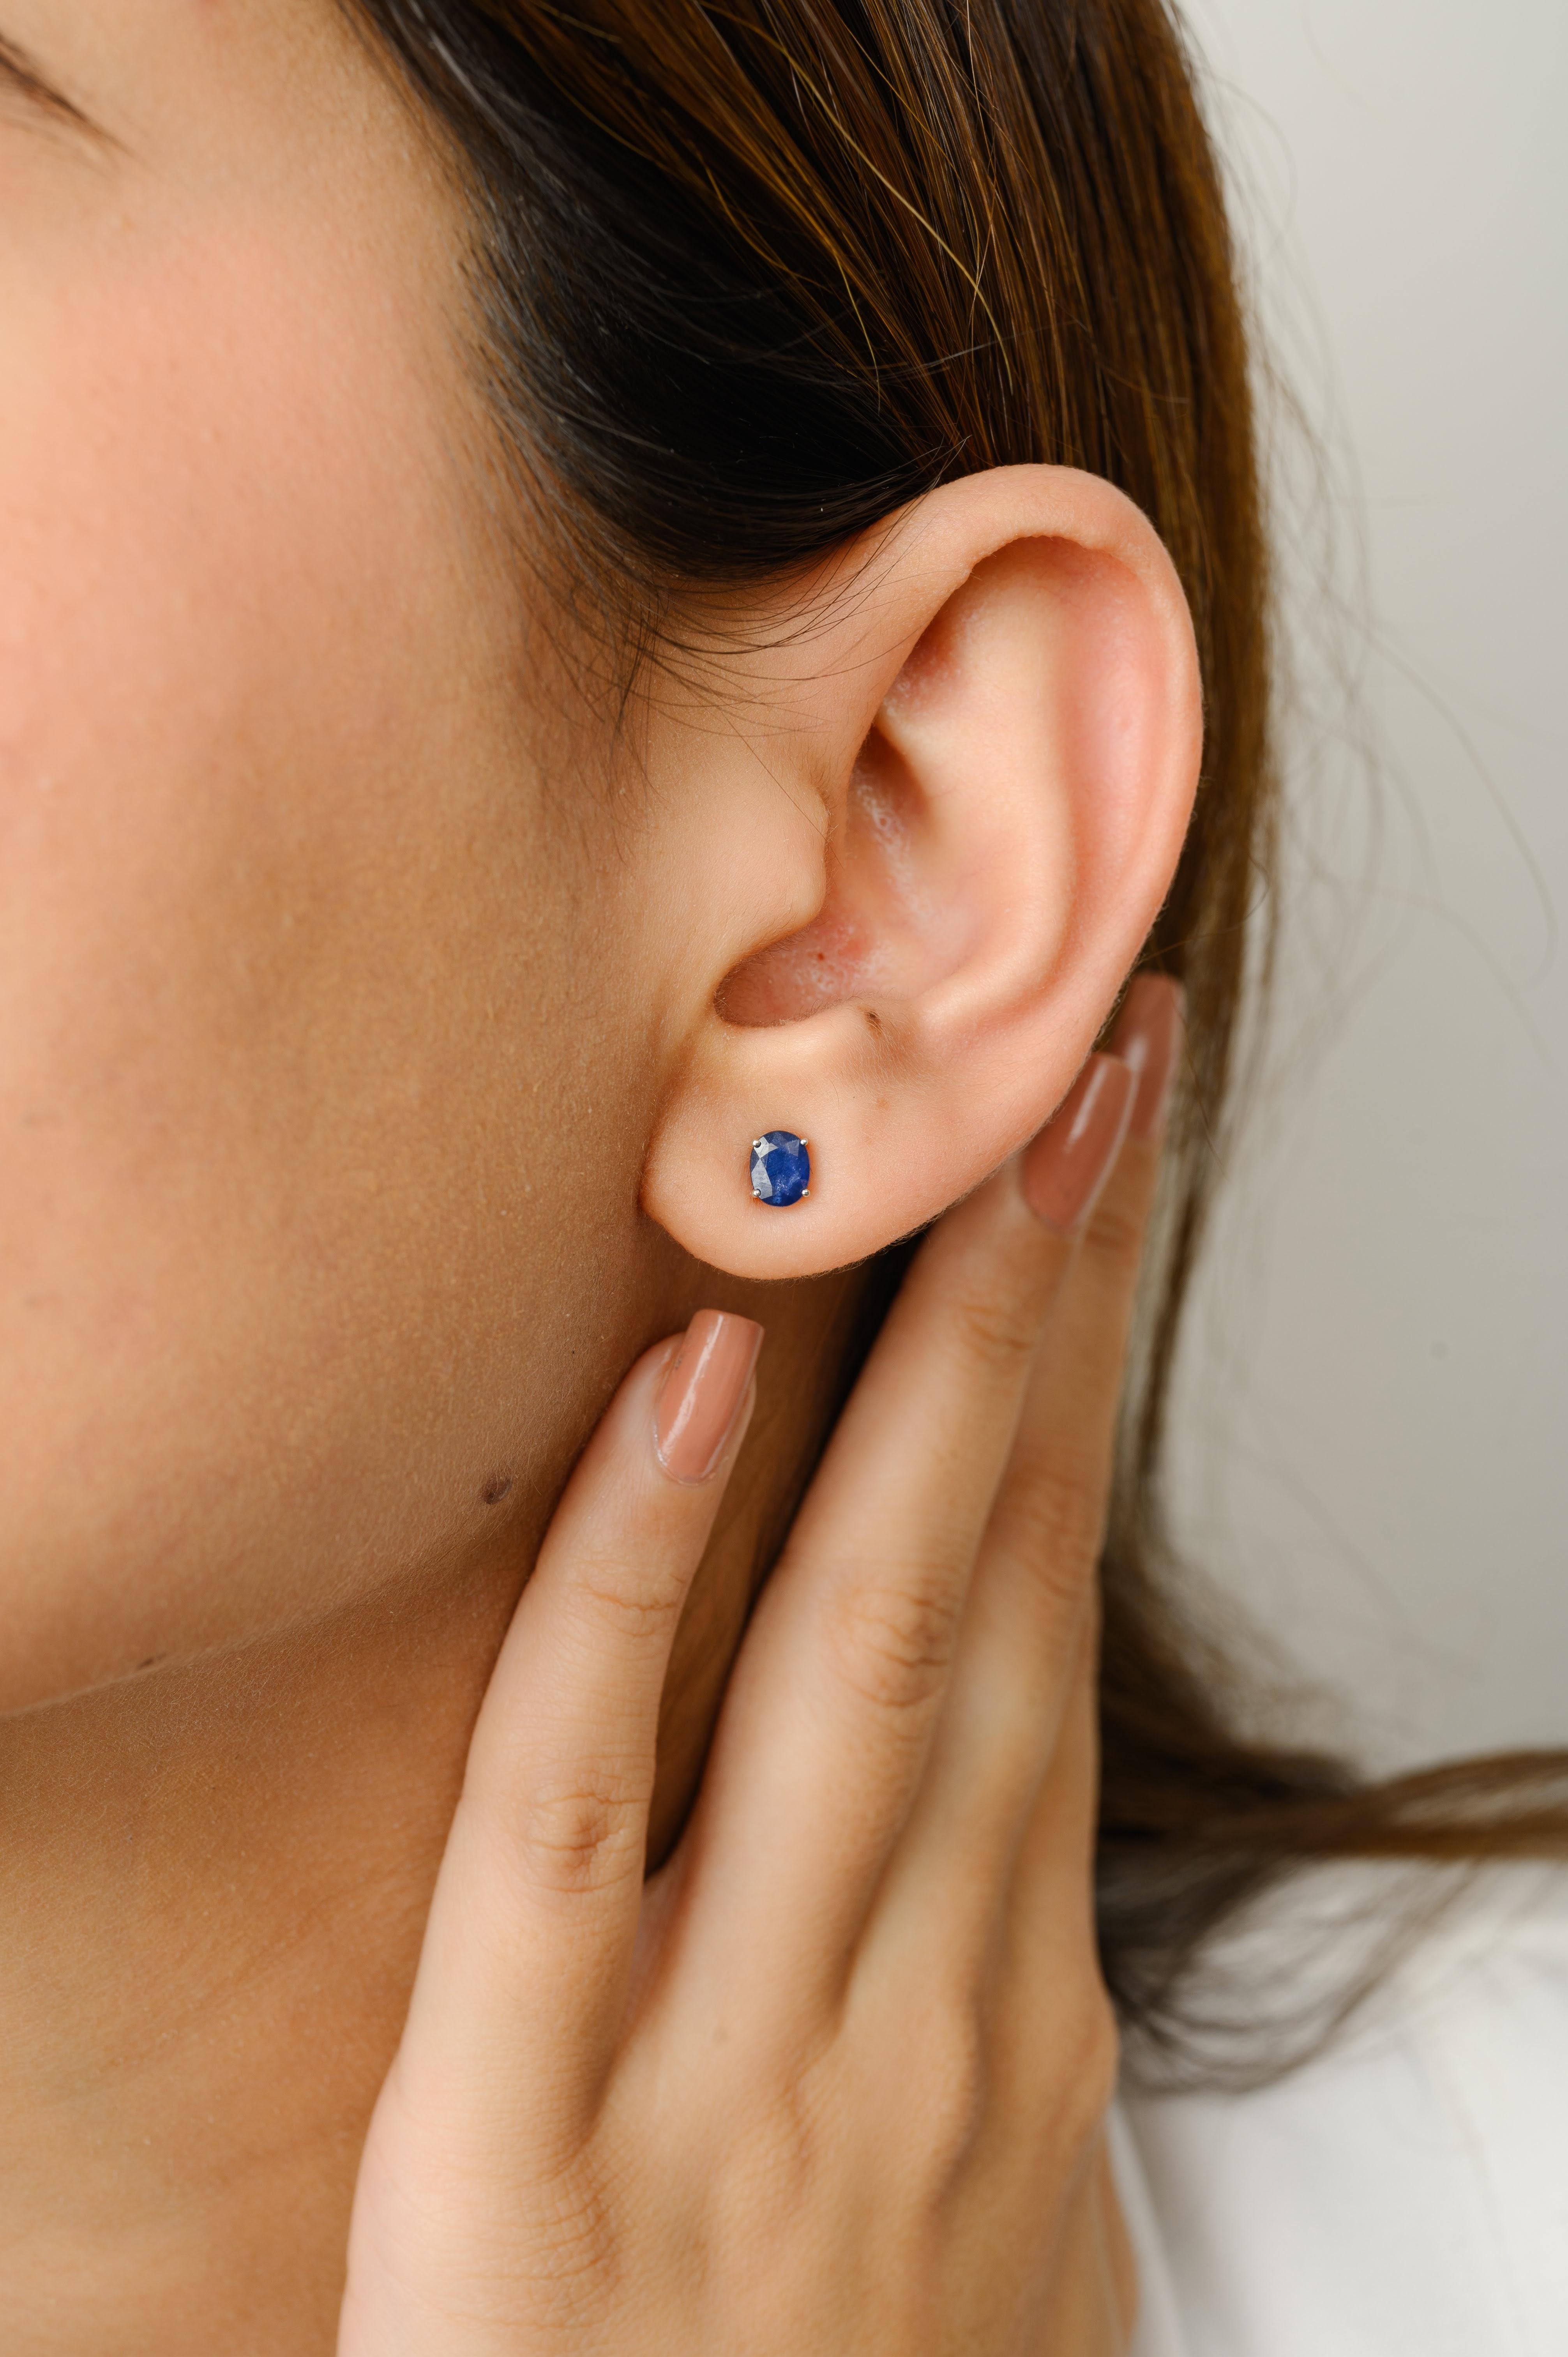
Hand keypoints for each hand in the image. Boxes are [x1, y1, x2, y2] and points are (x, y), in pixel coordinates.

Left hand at [338, 980, 1180, 2355]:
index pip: (1055, 1616)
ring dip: (915, 1375)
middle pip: (997, 1577)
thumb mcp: (998, 2256)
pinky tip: (674, 1396)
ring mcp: (735, 2068)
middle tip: (1098, 1070)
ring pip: (854, 1646)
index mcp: (1007, 2011)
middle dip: (1059, 1304)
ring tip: (964, 1143)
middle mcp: (915, 2000)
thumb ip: (1003, 2062)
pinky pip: (580, 1811)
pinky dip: (634, 1590)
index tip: (1108, 1188)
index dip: (1089, 1387)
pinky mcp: (523, 2149)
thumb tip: (1029, 1925)